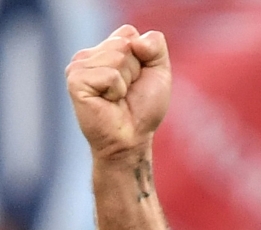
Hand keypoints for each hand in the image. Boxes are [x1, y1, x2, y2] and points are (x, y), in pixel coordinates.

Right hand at [65, 25, 170, 161]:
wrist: (131, 138)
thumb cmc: (143, 109)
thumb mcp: (159, 72)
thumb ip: (155, 46)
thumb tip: (135, 40)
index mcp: (106, 49)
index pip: (129, 33)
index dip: (144, 57)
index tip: (138, 79)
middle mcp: (89, 54)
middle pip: (124, 43)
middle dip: (135, 70)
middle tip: (127, 92)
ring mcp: (79, 66)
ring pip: (117, 57)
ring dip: (126, 81)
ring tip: (117, 97)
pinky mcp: (75, 80)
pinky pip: (109, 75)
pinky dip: (116, 90)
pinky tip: (108, 102)